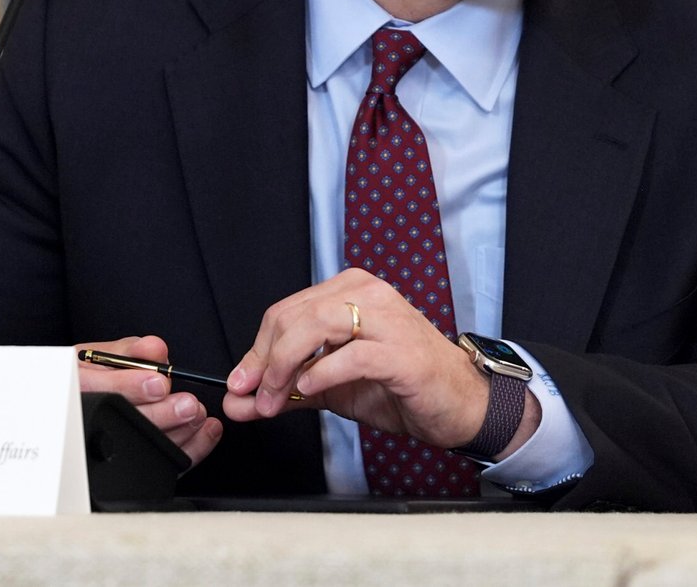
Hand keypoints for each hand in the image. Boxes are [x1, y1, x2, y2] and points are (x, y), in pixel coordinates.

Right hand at [74, 335, 222, 466]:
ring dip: (178, 432)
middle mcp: (88, 419)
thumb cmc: (89, 375)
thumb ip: (130, 351)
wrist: (76, 399)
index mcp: (76, 388)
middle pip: (121, 424)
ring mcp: (109, 445)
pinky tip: (205, 432)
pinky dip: (190, 448)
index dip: (130, 387)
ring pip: (142, 448)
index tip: (158, 382)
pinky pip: (161, 464)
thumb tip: (155, 350)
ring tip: (197, 414)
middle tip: (187, 405)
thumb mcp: (101, 356)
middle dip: (160, 414)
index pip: (98, 390)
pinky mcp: (132, 463)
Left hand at [222, 269, 490, 449]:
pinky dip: (320, 374)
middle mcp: (367, 294)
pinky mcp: (400, 350)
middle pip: (293, 317)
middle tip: (251, 398)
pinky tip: (308, 389)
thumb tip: (238, 400)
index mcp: (349, 291)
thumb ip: (286, 389)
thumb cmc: (399, 387)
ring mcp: (386, 318)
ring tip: (274, 400)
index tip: (240, 384)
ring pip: (315, 327)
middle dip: (263, 361)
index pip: (285, 312)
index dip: (256, 350)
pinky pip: (349, 356)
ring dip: (284, 368)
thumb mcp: (331, 387)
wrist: (458, 405)